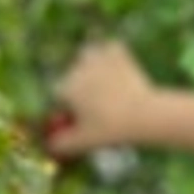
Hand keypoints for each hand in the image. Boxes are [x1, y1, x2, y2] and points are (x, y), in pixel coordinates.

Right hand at [48, 40, 155, 156]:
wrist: (144, 113)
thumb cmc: (111, 129)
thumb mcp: (83, 142)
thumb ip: (61, 145)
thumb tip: (49, 144)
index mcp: (66, 88)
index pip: (60, 94)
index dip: (69, 105)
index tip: (81, 114)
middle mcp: (78, 68)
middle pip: (73, 74)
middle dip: (81, 86)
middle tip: (98, 102)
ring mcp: (98, 57)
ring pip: (88, 55)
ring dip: (93, 64)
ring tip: (106, 81)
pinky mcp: (117, 51)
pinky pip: (111, 48)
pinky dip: (114, 55)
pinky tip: (121, 67)